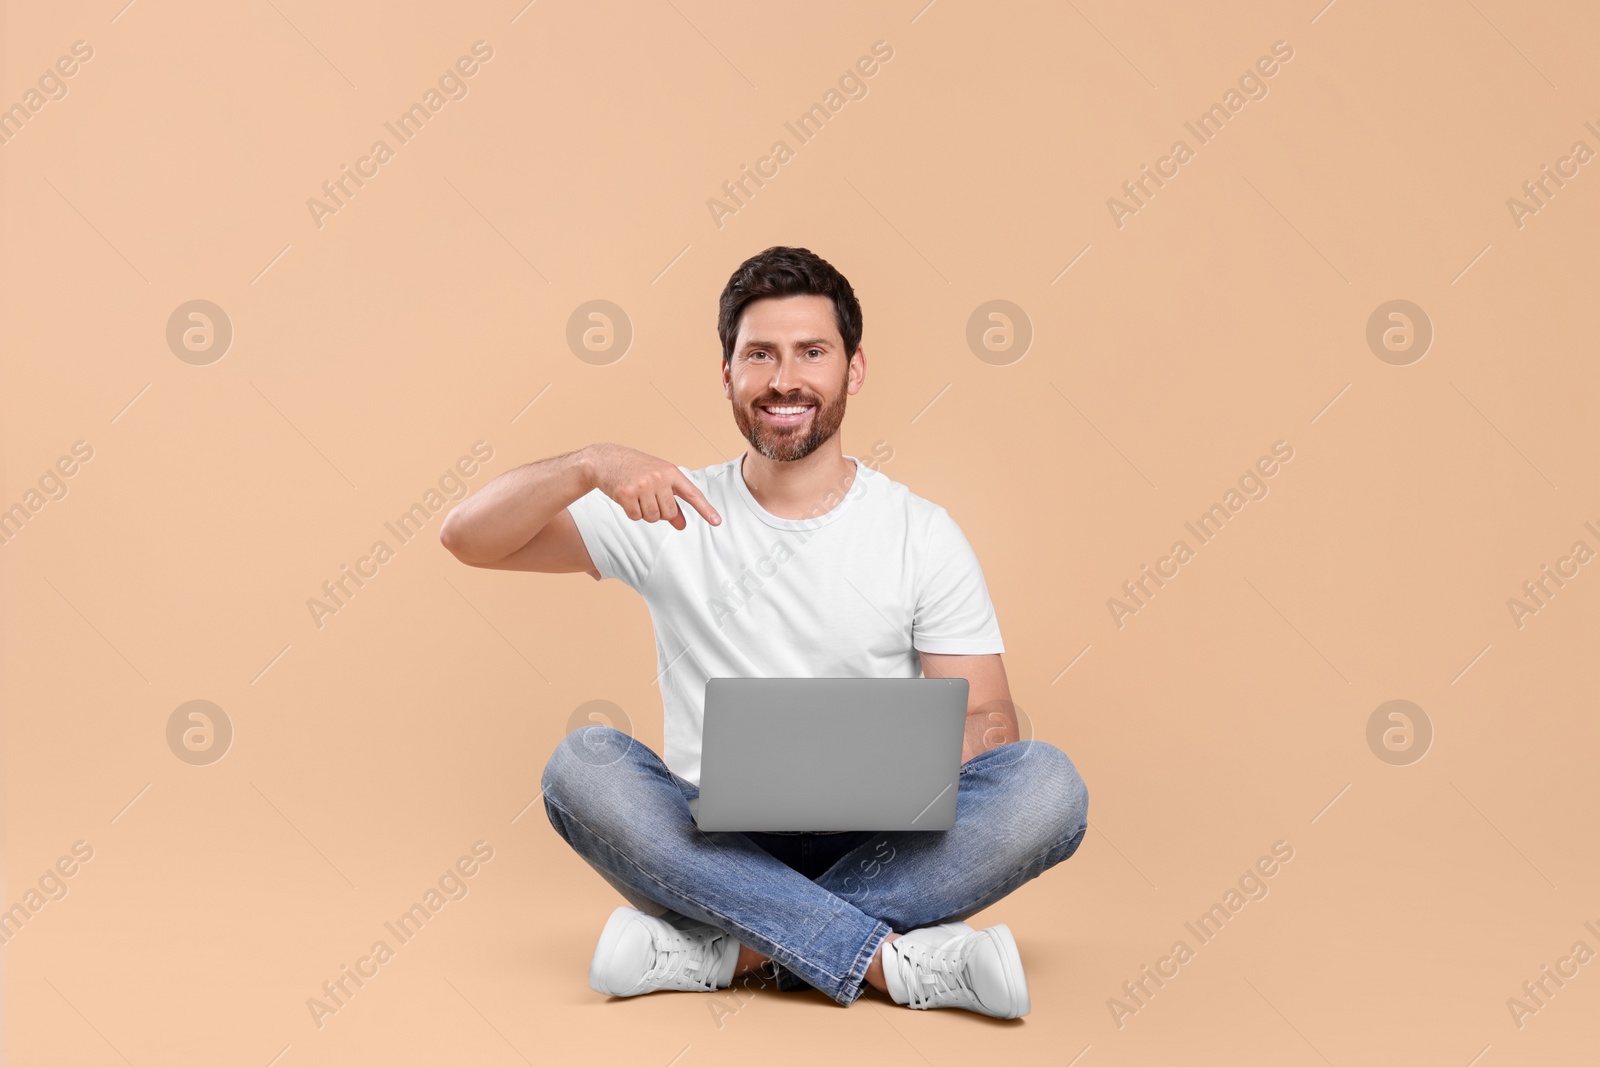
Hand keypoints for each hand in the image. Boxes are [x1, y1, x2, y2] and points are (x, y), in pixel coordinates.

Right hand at [582, 443, 720, 530]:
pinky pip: (636, 517)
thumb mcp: (658, 480)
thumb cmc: (635, 470)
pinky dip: (631, 512)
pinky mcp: (626, 494)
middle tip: (647, 497)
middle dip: (659, 512)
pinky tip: (626, 497)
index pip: (692, 493)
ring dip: (644, 512)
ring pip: (652, 517)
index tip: (717, 522)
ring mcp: (642, 485)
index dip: (705, 509)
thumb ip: (672, 501)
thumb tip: (682, 524)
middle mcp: (659, 478)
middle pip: (668, 513)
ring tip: (636, 495)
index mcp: (670, 472)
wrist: (605, 459)